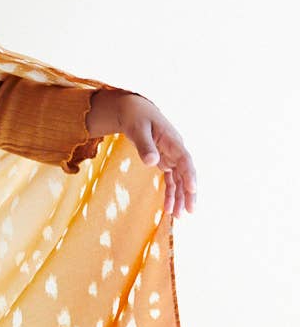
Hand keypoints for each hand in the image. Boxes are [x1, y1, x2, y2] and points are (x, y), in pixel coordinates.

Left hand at [88, 91, 195, 218]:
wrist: (134, 110)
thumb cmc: (136, 117)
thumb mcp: (137, 129)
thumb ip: (144, 145)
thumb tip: (152, 162)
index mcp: (172, 140)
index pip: (185, 159)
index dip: (189, 174)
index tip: (192, 189)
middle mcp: (175, 150)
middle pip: (186, 173)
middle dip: (189, 192)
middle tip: (190, 210)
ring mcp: (171, 156)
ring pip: (179, 179)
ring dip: (180, 197)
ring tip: (179, 216)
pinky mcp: (164, 161)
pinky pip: (170, 180)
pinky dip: (170, 193)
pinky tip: (168, 208)